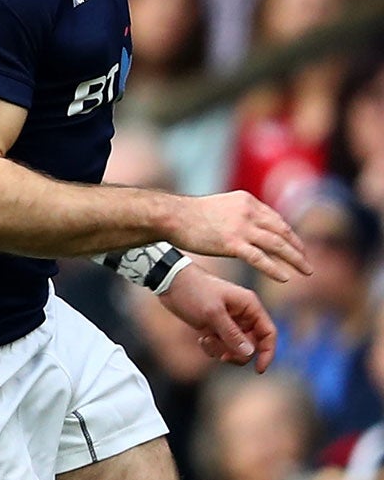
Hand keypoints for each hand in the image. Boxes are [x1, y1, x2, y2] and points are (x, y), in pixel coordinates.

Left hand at [159, 262, 277, 371]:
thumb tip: (250, 353)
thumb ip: (231, 334)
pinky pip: (221, 346)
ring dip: (222, 350)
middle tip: (222, 354)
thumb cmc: (193, 290)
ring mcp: (229, 322)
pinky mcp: (215, 327)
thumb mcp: (213, 313)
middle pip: (252, 345)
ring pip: (235, 348)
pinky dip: (212, 348)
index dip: (267, 353)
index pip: (269, 333)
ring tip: (206, 339)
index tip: (258, 370)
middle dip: (237, 353)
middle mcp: (243, 315)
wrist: (169, 282)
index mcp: (249, 306)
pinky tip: (201, 338)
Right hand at [167, 191, 310, 281]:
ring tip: (306, 271)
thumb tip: (243, 226)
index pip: (276, 219)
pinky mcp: (232, 243)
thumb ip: (235, 214)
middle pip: (282, 231)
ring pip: (277, 245)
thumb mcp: (219, 207)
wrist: (171, 216)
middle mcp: (249, 212)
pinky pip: (260, 258)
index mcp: (247, 201)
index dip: (288, 234)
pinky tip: (285, 277)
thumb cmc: (188, 215)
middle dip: (297, 248)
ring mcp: (241, 228)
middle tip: (307, 261)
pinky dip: (274, 268)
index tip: (296, 246)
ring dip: (294, 259)